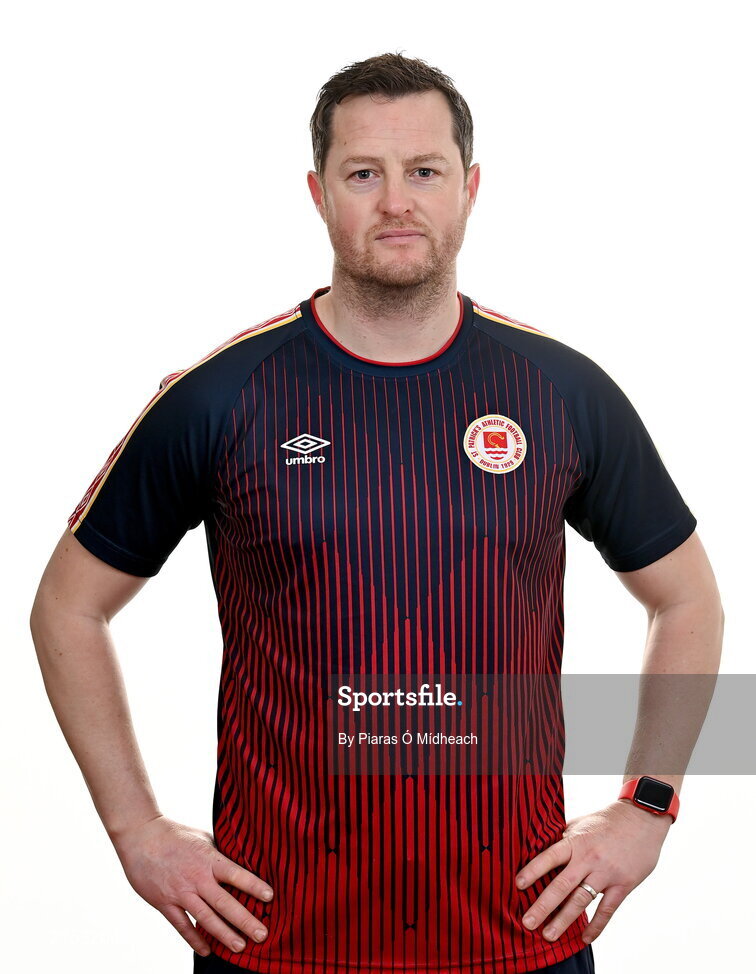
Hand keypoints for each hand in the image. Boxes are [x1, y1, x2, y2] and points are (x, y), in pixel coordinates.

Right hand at [110, 814, 273, 956]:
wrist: (140, 836)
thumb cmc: (174, 834)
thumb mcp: (203, 837)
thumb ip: (219, 853)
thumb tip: (239, 861)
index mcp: (209, 858)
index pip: (237, 874)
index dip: (254, 886)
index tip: (270, 898)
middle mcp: (197, 878)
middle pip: (225, 903)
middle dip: (245, 921)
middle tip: (262, 935)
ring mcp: (180, 892)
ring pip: (206, 919)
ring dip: (224, 935)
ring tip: (240, 947)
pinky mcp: (165, 903)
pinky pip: (182, 926)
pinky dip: (194, 939)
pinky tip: (207, 950)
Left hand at [514, 800, 672, 944]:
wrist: (642, 818)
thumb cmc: (607, 820)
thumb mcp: (581, 823)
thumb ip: (563, 838)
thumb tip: (539, 847)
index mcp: (576, 841)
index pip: (550, 857)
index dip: (533, 870)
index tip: (517, 885)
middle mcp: (589, 858)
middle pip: (562, 885)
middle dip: (543, 905)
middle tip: (527, 922)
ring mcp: (606, 873)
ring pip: (581, 901)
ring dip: (564, 920)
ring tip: (548, 935)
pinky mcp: (623, 885)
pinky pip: (607, 910)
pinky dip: (596, 926)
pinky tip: (584, 938)